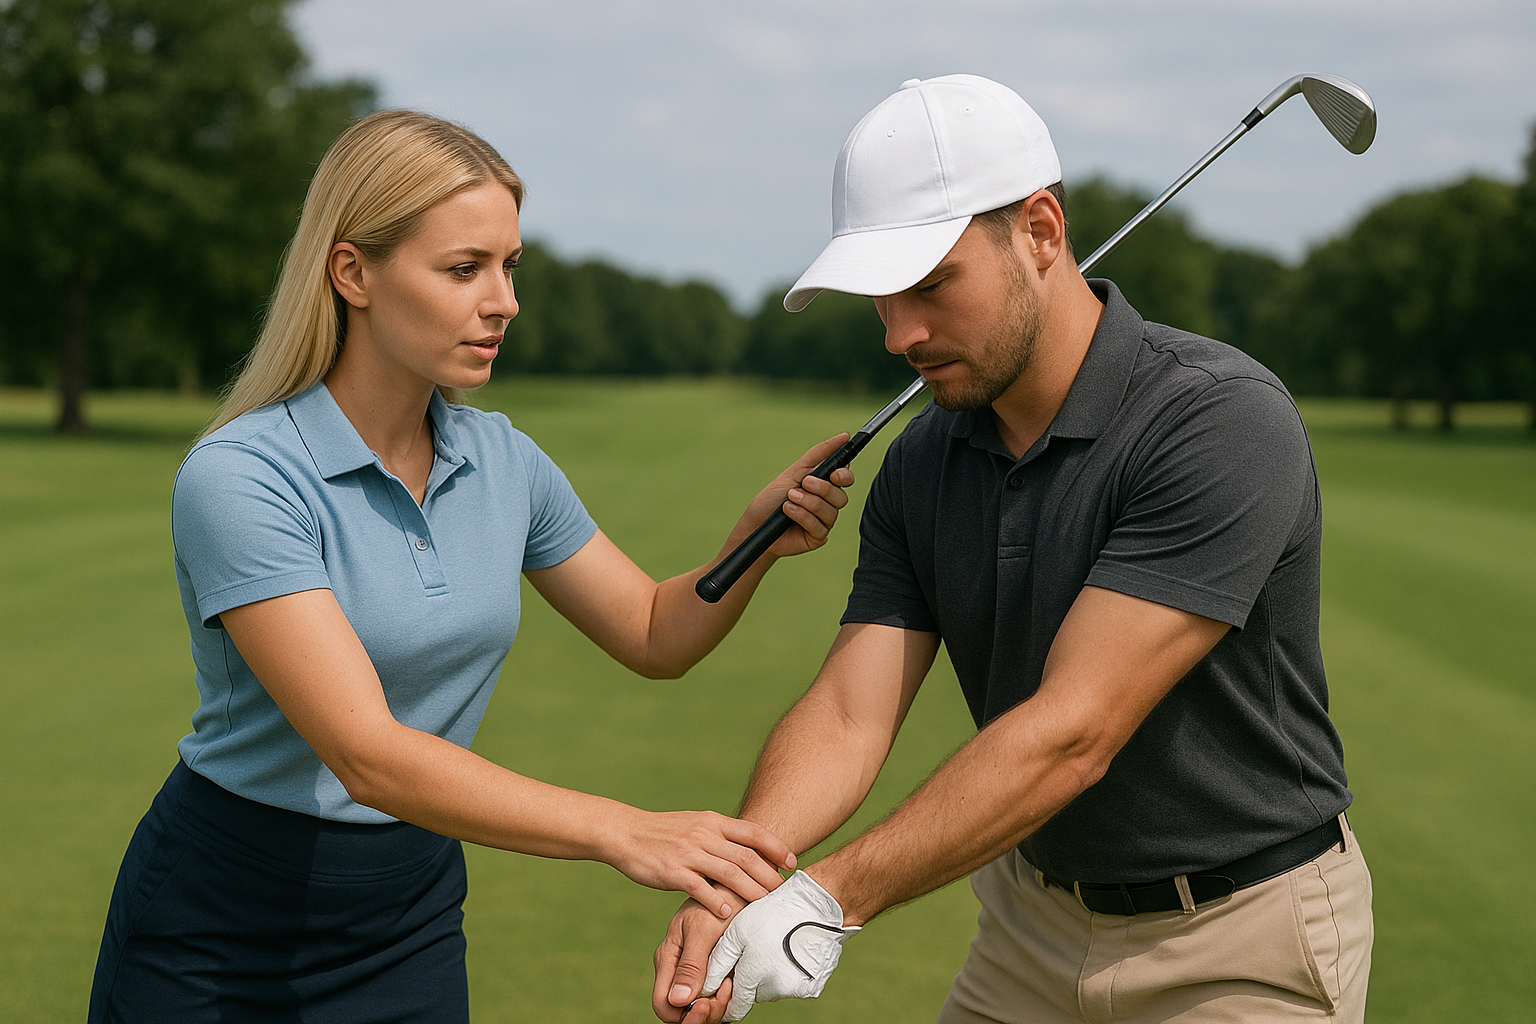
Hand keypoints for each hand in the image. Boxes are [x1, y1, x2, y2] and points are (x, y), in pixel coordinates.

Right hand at [610, 808, 794, 915]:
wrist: (625, 832)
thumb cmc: (663, 832)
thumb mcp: (694, 824)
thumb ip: (719, 835)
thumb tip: (748, 850)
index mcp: (712, 821)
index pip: (753, 832)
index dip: (776, 847)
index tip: (792, 862)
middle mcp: (704, 834)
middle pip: (747, 856)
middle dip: (769, 876)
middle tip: (784, 894)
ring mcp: (688, 852)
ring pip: (729, 873)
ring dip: (751, 891)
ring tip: (765, 907)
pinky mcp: (672, 872)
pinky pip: (699, 888)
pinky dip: (715, 902)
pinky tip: (727, 915)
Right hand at [653, 891, 741, 1022]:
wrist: (742, 884)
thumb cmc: (721, 898)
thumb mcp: (703, 928)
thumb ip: (691, 964)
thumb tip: (678, 1000)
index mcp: (668, 959)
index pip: (663, 1004)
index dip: (683, 1015)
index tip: (707, 1003)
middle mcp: (679, 969)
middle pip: (683, 1011)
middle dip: (705, 1013)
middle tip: (726, 993)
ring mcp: (697, 971)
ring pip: (702, 1008)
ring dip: (719, 1004)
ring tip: (733, 982)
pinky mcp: (715, 970)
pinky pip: (716, 997)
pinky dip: (728, 996)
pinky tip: (736, 979)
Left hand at [701, 871, 859, 1020]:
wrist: (817, 905)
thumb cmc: (773, 912)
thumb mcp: (737, 932)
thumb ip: (717, 964)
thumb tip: (701, 990)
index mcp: (753, 977)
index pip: (733, 1008)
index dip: (725, 998)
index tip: (725, 982)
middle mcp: (775, 990)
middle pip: (752, 995)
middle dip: (747, 979)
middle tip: (750, 950)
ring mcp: (795, 990)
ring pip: (771, 989)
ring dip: (766, 975)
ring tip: (770, 945)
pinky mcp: (812, 986)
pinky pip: (790, 985)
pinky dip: (785, 973)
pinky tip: (786, 949)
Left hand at [742, 435, 854, 558]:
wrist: (756, 522)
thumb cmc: (773, 497)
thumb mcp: (795, 471)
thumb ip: (819, 454)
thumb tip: (844, 437)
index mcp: (825, 486)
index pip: (846, 479)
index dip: (844, 476)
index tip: (834, 474)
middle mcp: (828, 504)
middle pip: (841, 496)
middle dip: (822, 489)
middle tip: (804, 484)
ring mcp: (824, 522)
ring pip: (830, 511)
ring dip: (808, 502)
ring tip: (790, 499)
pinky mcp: (817, 537)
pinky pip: (819, 526)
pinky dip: (802, 516)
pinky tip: (788, 512)